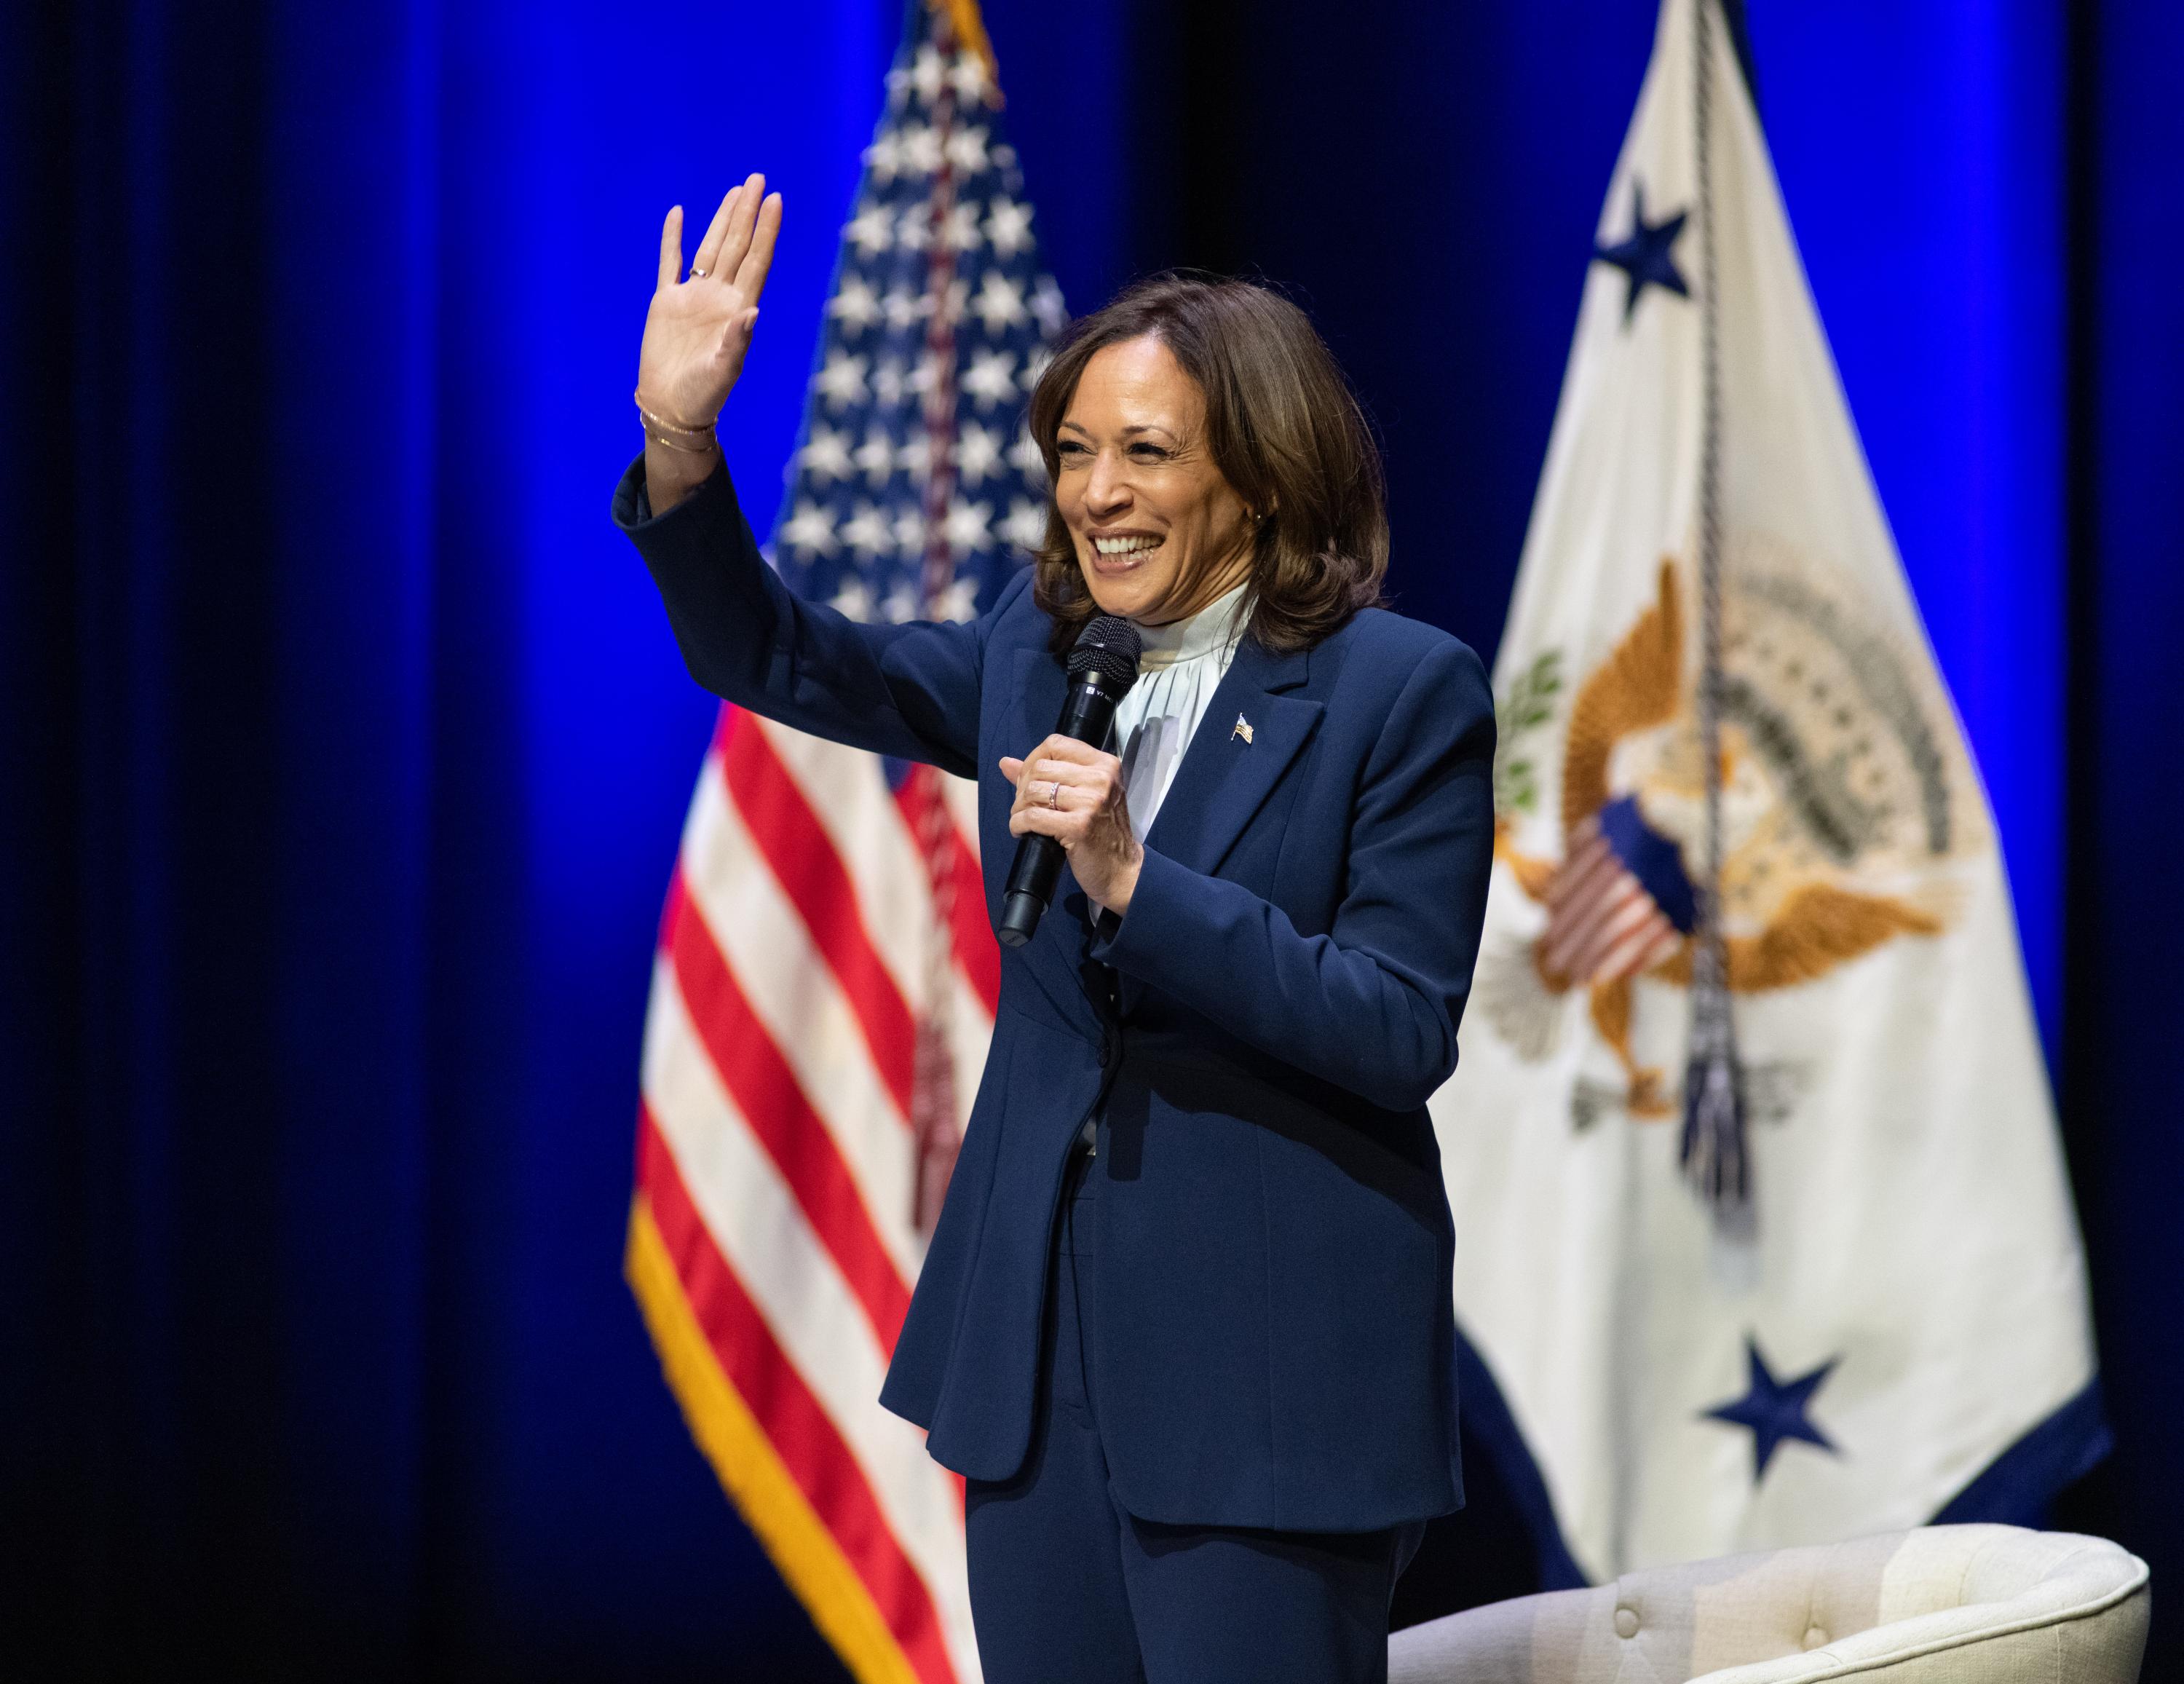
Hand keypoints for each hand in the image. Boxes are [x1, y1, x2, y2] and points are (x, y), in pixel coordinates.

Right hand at [638, 173, 782, 429]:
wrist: (671, 406)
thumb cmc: (703, 394)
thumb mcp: (724, 370)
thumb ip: (738, 342)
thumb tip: (752, 311)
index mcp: (737, 309)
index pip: (756, 261)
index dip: (766, 231)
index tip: (775, 201)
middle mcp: (719, 297)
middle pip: (737, 245)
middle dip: (747, 213)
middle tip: (757, 179)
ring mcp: (693, 297)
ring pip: (710, 247)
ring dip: (722, 219)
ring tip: (735, 191)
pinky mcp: (666, 302)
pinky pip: (670, 262)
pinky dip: (673, 239)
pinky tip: (679, 215)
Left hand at [1000, 737, 1143, 913]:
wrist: (1121, 869)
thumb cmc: (1101, 831)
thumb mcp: (1084, 795)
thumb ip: (1048, 774)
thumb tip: (1006, 762)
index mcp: (1105, 764)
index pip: (1056, 743)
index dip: (1032, 760)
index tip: (1028, 781)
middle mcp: (1101, 778)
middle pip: (1040, 767)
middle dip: (1023, 787)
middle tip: (1024, 806)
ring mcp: (1092, 802)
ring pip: (1033, 791)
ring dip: (1019, 808)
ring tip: (1024, 820)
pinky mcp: (1079, 826)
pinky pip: (1033, 817)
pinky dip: (1018, 824)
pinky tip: (1021, 831)